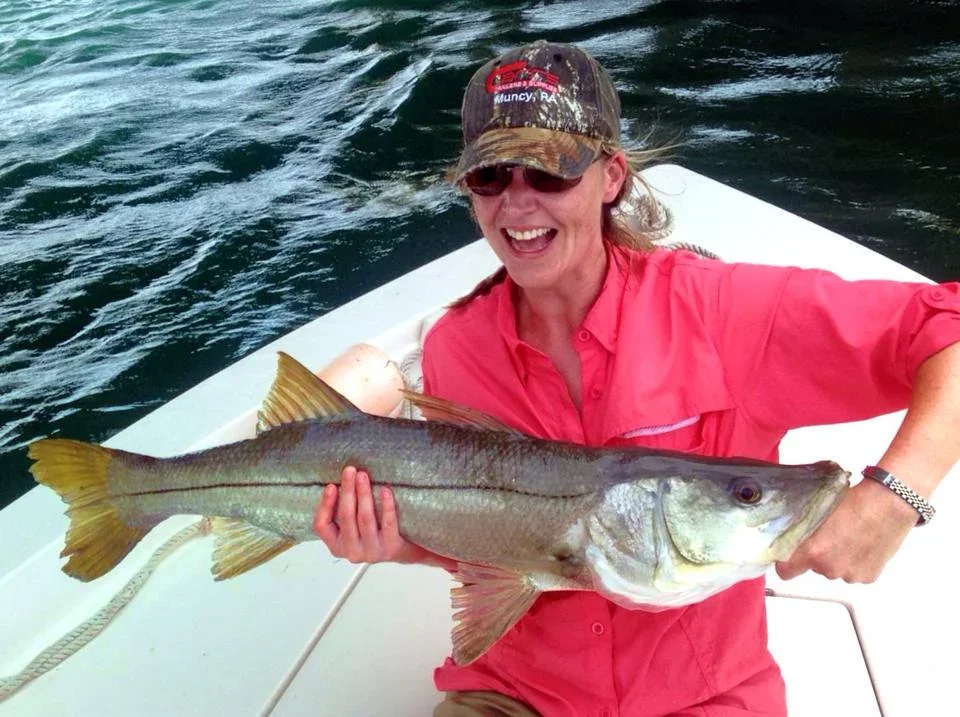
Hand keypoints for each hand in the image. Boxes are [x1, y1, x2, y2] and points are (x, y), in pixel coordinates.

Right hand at [313, 466, 427, 563]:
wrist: (402, 552)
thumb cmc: (374, 534)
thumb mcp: (352, 529)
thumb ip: (344, 513)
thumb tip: (340, 482)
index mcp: (337, 546)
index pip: (322, 526)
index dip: (325, 505)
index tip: (331, 486)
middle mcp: (352, 551)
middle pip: (346, 517)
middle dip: (347, 490)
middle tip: (350, 471)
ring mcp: (371, 551)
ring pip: (365, 518)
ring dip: (363, 494)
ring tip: (363, 476)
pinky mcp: (390, 547)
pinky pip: (387, 523)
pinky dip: (386, 505)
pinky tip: (385, 490)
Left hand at [775, 478, 917, 582]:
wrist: (889, 503)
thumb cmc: (855, 502)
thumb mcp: (816, 511)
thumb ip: (801, 530)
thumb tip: (790, 536)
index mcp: (813, 552)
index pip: (785, 571)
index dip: (786, 563)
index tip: (789, 555)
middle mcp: (830, 568)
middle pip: (813, 567)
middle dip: (817, 554)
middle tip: (829, 534)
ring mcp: (850, 574)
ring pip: (835, 569)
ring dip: (837, 558)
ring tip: (849, 535)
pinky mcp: (868, 576)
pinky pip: (854, 571)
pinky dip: (855, 561)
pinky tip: (862, 542)